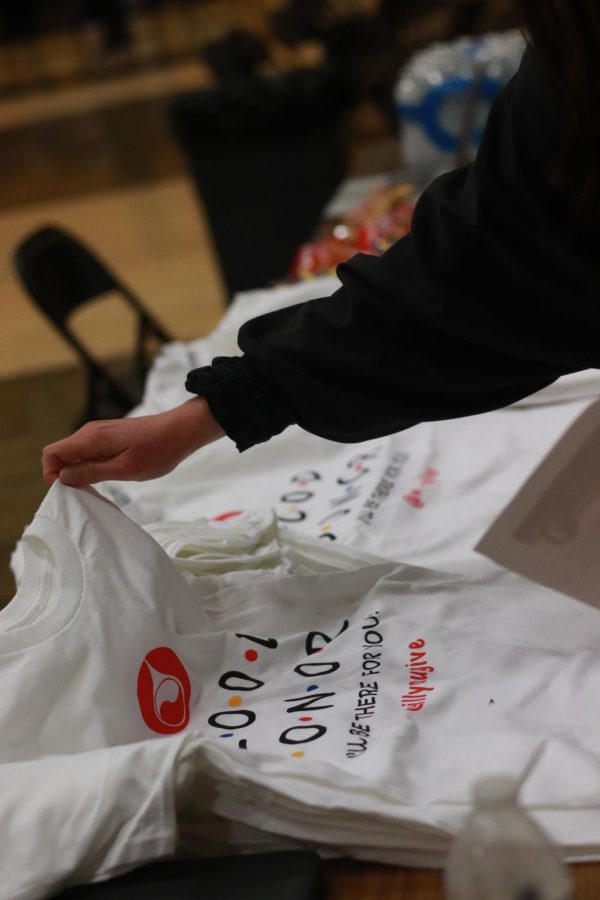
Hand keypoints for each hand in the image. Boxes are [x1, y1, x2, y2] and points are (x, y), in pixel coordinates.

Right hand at [42, 397, 223, 486]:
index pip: (51, 453)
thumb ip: (92, 472)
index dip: (51, 475)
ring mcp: (99, 434)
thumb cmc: (158, 451)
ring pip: (73, 455)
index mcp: (90, 438)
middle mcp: (90, 432)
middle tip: (83, 494)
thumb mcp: (125, 468)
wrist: (181, 430)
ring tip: (96, 489)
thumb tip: (63, 477)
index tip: (68, 492)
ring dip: (77, 473)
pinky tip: (106, 478)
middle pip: (60, 454)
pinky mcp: (109, 437)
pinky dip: (89, 467)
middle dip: (63, 476)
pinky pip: (87, 453)